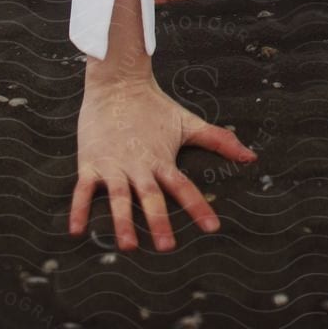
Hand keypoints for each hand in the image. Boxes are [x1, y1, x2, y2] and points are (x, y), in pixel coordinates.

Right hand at [68, 70, 257, 250]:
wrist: (118, 82)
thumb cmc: (154, 106)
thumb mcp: (187, 122)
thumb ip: (218, 140)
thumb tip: (251, 157)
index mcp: (162, 159)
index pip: (184, 186)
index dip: (199, 206)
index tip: (212, 227)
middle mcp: (139, 164)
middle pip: (151, 196)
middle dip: (159, 221)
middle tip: (168, 246)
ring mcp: (114, 164)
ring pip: (119, 197)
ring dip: (122, 221)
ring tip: (128, 245)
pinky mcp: (91, 162)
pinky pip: (83, 190)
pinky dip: (79, 209)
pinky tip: (76, 231)